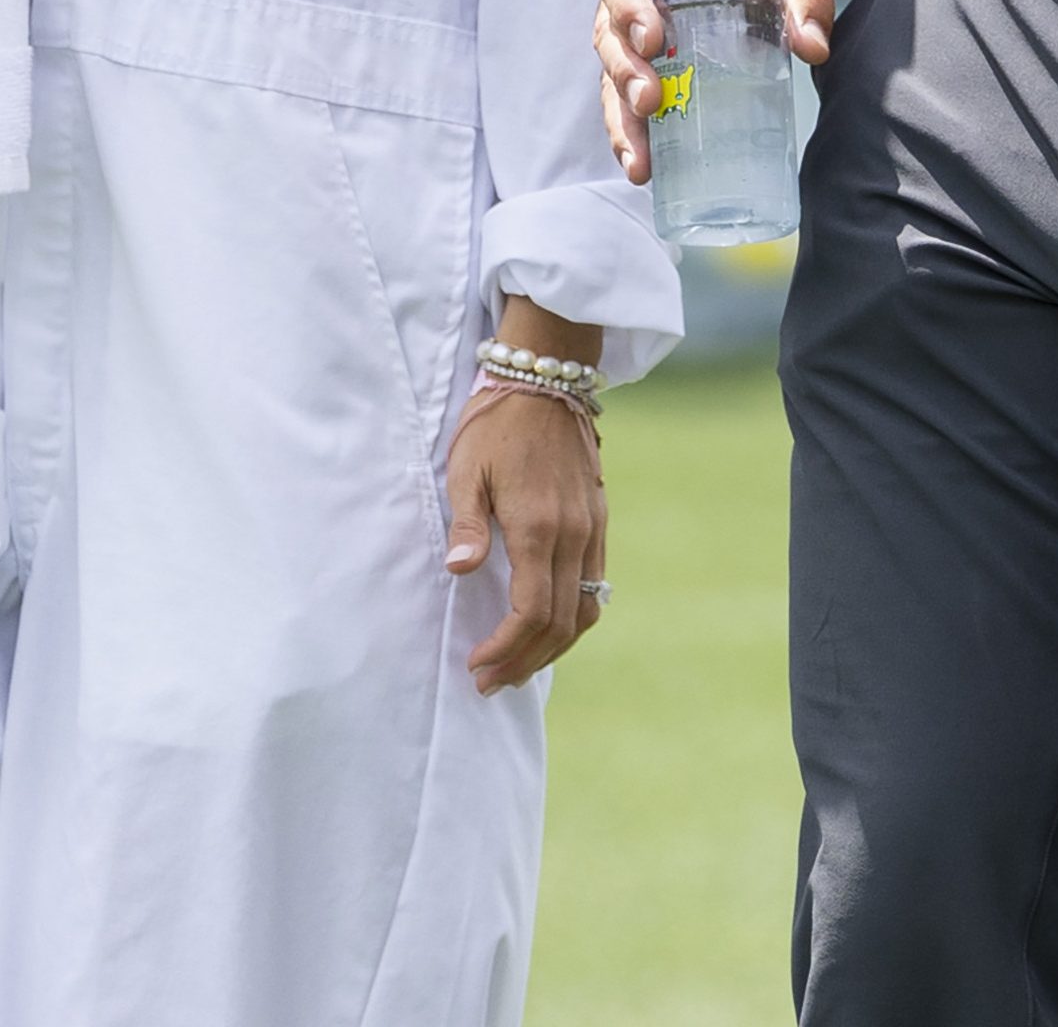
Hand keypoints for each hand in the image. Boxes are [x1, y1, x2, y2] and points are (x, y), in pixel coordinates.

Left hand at [446, 388, 608, 693]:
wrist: (546, 375)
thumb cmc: (496, 422)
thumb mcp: (467, 469)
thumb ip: (468, 524)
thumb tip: (460, 572)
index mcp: (539, 526)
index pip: (532, 612)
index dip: (506, 649)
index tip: (477, 666)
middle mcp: (573, 533)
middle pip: (562, 622)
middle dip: (526, 661)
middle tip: (490, 683)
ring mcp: (592, 525)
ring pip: (587, 609)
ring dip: (554, 647)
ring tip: (518, 666)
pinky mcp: (598, 516)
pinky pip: (595, 582)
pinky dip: (574, 616)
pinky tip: (547, 625)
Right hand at [594, 0, 835, 186]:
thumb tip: (812, 48)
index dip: (627, 6)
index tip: (652, 39)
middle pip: (611, 33)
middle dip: (624, 73)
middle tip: (650, 102)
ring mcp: (639, 33)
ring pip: (613, 75)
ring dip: (622, 118)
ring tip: (640, 161)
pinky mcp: (655, 67)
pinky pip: (632, 100)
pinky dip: (635, 134)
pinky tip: (647, 168)